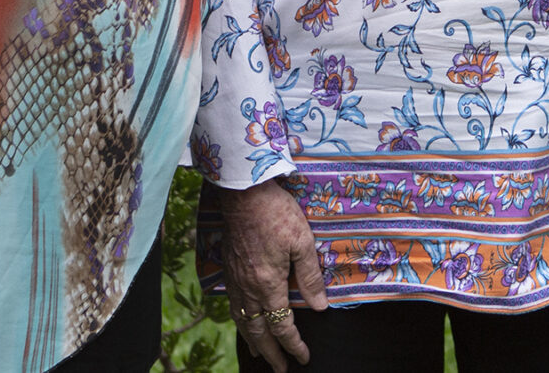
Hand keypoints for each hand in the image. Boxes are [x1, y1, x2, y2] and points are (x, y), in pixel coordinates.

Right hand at [220, 178, 328, 371]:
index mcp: (268, 284)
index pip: (281, 326)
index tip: (303, 358)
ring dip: (252, 342)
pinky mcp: (229, 269)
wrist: (243, 193)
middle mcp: (248, 288)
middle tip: (280, 369)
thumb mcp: (302, 242)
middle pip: (258, 331)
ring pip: (242, 321)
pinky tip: (243, 322)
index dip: (293, 345)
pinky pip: (232, 306)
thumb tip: (319, 308)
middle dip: (271, 354)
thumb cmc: (276, 213)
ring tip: (259, 355)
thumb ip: (310, 277)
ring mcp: (236, 279)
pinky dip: (239, 322)